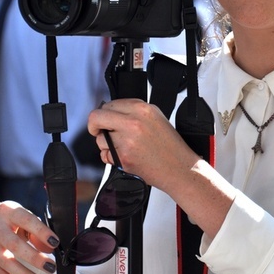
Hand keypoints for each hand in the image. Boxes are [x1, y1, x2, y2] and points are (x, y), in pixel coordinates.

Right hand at [0, 201, 58, 273]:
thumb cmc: (7, 219)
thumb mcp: (20, 216)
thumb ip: (35, 230)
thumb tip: (50, 247)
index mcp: (8, 212)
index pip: (27, 220)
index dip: (41, 232)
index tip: (55, 242)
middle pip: (15, 245)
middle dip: (34, 258)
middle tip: (51, 267)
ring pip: (6, 262)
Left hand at [88, 99, 235, 237]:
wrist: (180, 168)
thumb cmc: (170, 146)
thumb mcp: (156, 118)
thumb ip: (134, 113)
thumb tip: (112, 113)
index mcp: (142, 108)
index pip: (109, 104)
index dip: (105, 113)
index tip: (105, 120)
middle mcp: (133, 122)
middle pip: (97, 117)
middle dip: (94, 125)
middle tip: (98, 131)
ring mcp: (127, 140)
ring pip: (100, 138)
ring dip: (106, 144)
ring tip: (124, 148)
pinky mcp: (123, 157)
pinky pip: (105, 155)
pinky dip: (110, 157)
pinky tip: (126, 157)